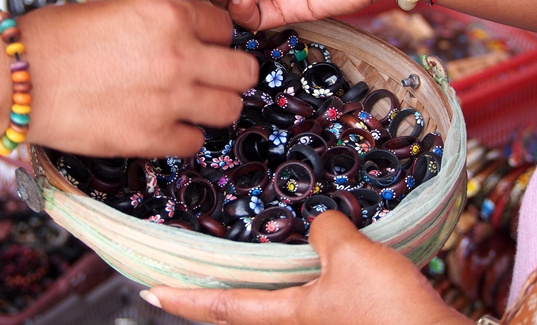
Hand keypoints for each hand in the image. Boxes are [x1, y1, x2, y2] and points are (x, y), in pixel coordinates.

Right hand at [20, 0, 257, 156]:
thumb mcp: (119, 9)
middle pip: (245, 70)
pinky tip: (165, 125)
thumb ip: (164, 23)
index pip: (227, 26)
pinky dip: (184, 136)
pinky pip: (195, 142)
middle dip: (233, 73)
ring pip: (231, 108)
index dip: (219, 38)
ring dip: (215, 106)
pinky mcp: (151, 137)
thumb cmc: (54, 40)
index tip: (210, 46)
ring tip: (193, 104)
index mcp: (169, 15)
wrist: (16, 77)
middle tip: (217, 78)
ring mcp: (170, 99)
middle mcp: (179, 55)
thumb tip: (192, 36)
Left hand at [144, 211, 471, 324]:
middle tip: (188, 268)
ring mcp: (328, 319)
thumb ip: (327, 231)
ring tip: (247, 252)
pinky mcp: (355, 315)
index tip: (149, 290)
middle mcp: (303, 321)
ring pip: (280, 296)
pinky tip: (318, 251)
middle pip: (243, 305)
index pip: (222, 306)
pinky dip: (306, 268)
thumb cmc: (387, 313)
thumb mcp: (351, 257)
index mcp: (290, 314)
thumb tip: (322, 222)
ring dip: (258, 276)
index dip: (183, 297)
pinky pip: (317, 288)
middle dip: (212, 290)